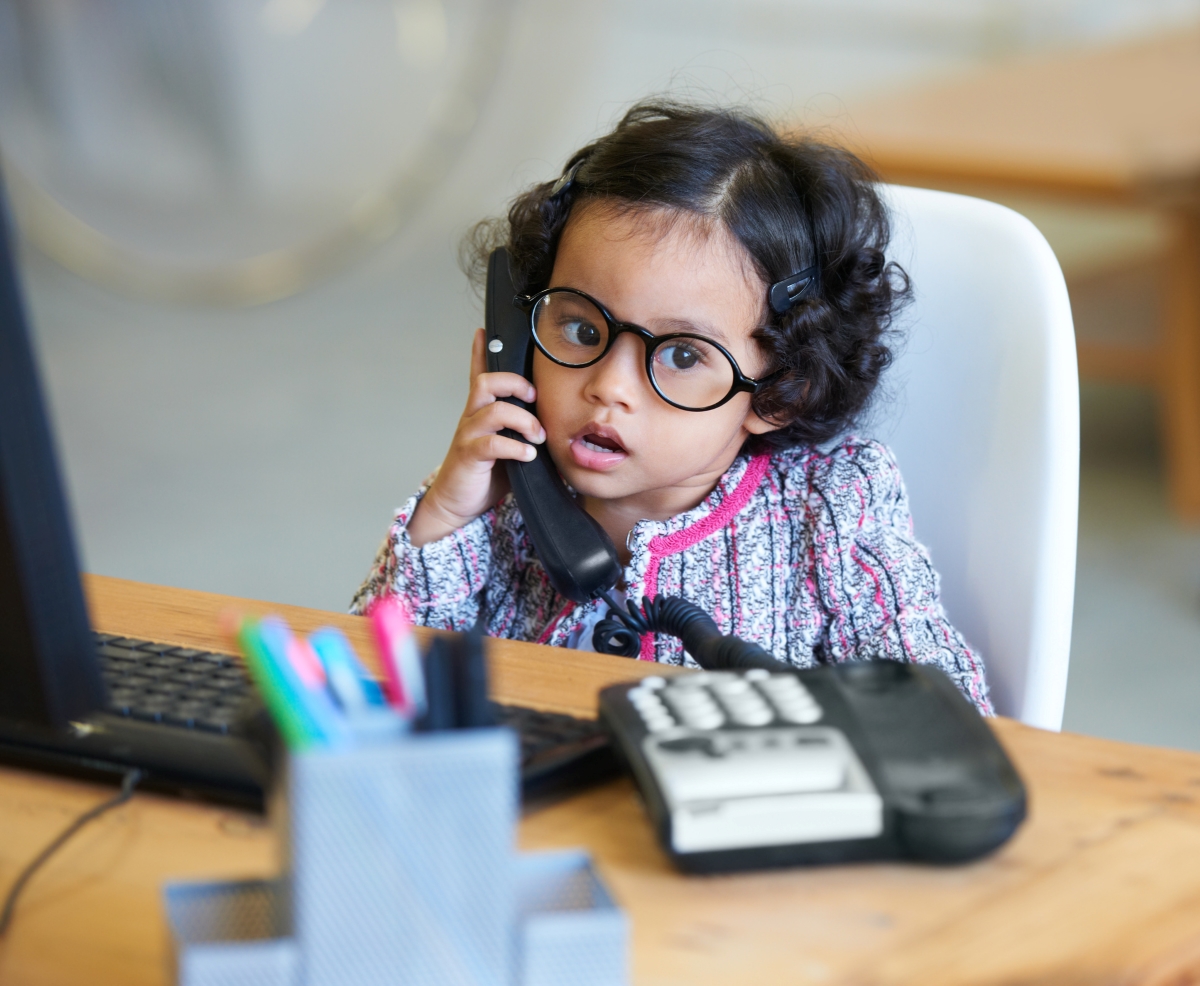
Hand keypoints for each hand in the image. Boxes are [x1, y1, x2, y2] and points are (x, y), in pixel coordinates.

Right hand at [407, 328, 544, 546]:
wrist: (459, 504)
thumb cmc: (488, 474)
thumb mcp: (509, 447)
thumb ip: (525, 432)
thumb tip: (558, 425)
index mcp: (481, 412)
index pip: (479, 375)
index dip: (480, 352)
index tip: (483, 331)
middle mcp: (472, 418)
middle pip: (487, 382)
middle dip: (515, 384)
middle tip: (536, 398)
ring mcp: (468, 435)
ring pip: (493, 410)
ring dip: (523, 420)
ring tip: (537, 437)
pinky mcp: (468, 456)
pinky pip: (492, 443)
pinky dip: (515, 447)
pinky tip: (528, 456)